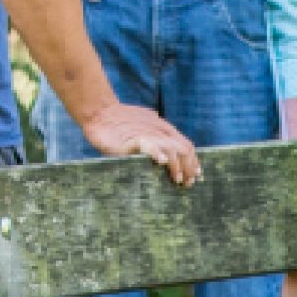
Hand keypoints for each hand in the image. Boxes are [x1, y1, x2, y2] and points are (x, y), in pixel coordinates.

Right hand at [79, 103, 202, 185]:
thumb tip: (164, 151)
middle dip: (189, 167)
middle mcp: (159, 130)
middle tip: (188, 183)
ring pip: (171, 149)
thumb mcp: (144, 127)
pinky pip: (148, 144)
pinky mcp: (133, 138)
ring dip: (177, 166)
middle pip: (183, 149)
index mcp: (164, 128)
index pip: (186, 145)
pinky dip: (156, 152)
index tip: (195, 175)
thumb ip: (155, 136)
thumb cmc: (120, 123)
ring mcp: (147, 133)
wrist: (100, 113)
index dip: (193, 161)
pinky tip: (161, 162)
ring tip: (177, 179)